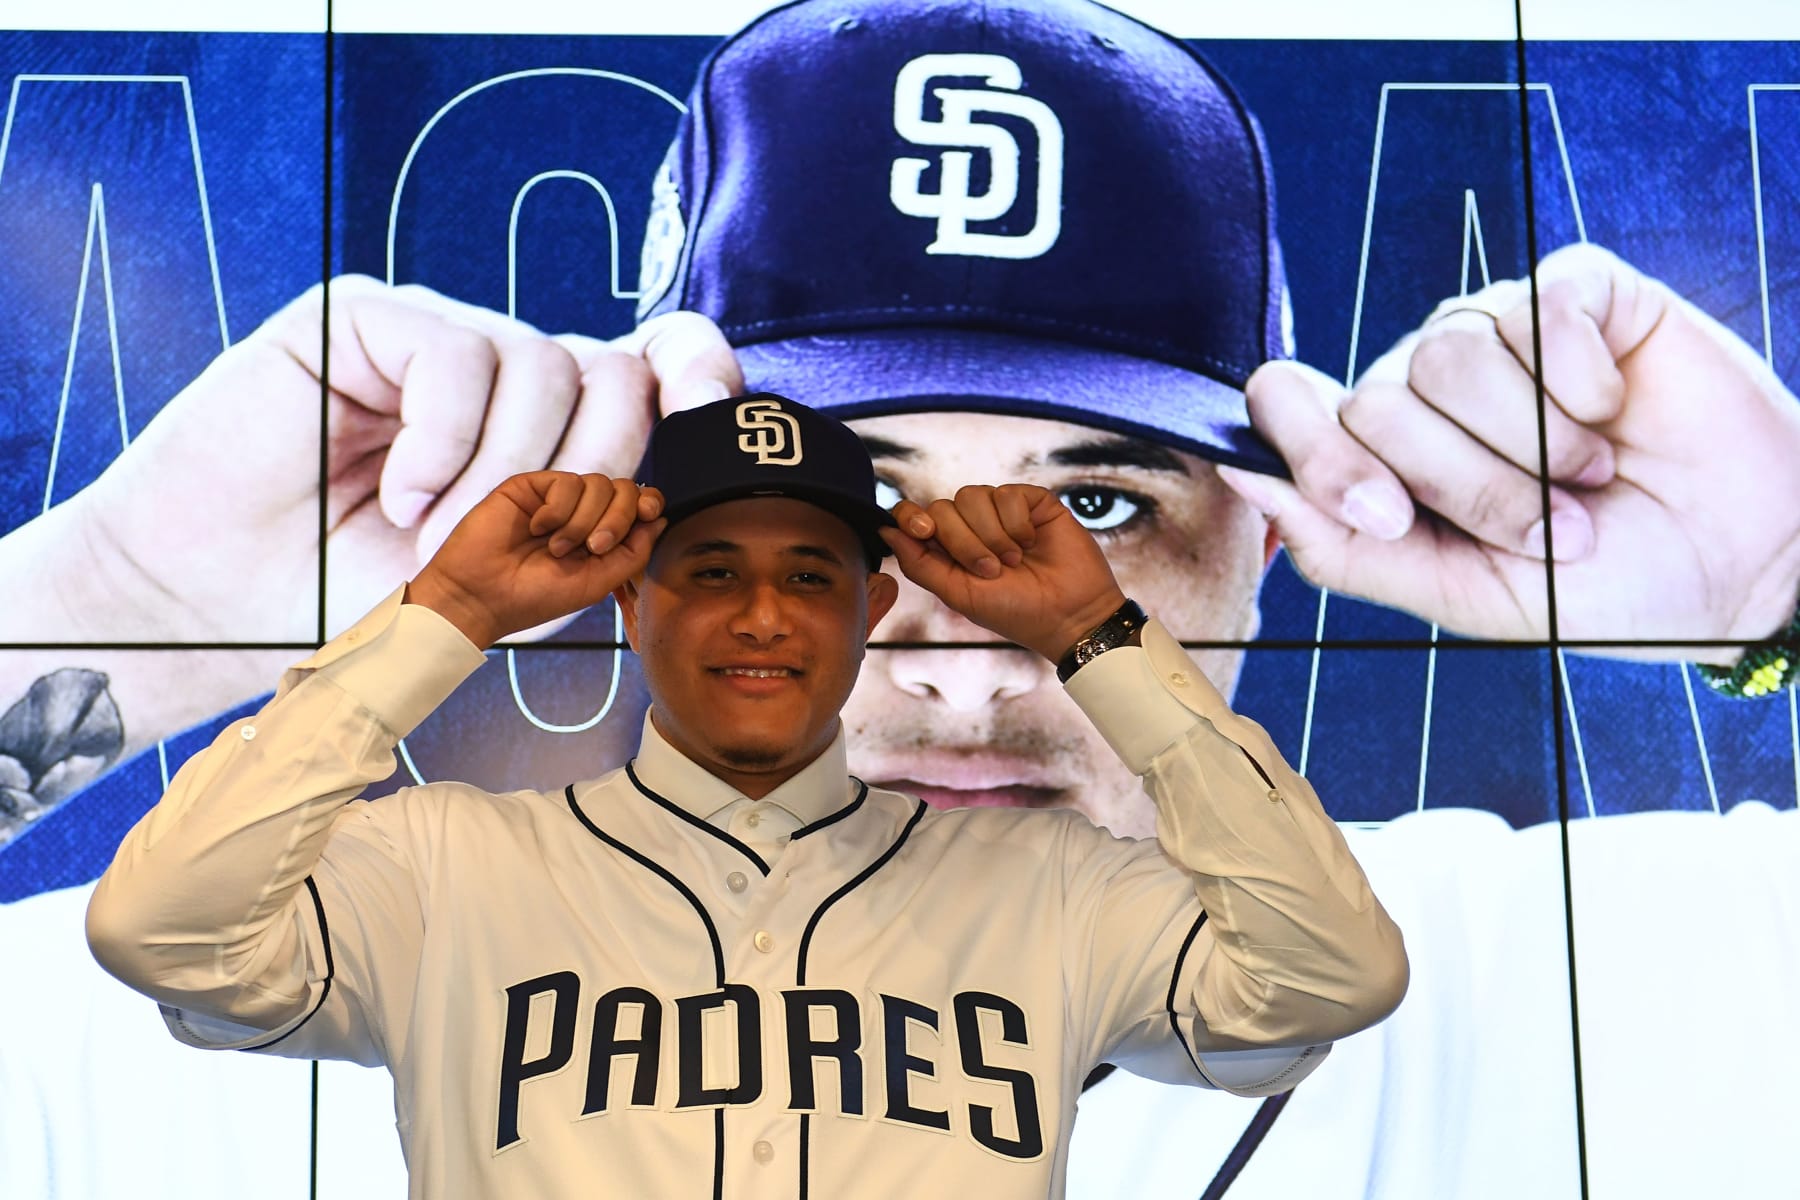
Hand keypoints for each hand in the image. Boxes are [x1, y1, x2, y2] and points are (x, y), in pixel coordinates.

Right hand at [30, 281, 741, 643]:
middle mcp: (506, 372)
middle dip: (594, 466)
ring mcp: (442, 338)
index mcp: (550, 426)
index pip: (650, 366)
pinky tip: (401, 494)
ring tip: (434, 536)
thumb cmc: (361, 589)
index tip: (714, 405)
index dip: (695, 370)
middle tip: (525, 539)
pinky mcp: (370, 318)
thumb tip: (662, 497)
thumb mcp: (499, 585)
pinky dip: (444, 443)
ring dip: (503, 475)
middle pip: (614, 370)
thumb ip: (583, 538)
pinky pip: (455, 355)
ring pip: (544, 364)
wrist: (227, 596)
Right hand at [407, 473, 665, 648]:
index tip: (648, 515)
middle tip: (595, 547)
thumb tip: (660, 518)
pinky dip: (559, 510)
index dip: (649, 503)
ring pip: (599, 484)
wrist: (483, 596)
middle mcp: (583, 513)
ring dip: (584, 521)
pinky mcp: (532, 486)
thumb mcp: (598, 581)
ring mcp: (557, 498)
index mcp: (602, 535)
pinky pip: (567, 483)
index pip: (639, 504)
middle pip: (625, 489)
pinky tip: (538, 528)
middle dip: (619, 517)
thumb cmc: (537, 596)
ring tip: (557, 548)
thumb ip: (634, 552)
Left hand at [879, 484, 1126, 662]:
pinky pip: (1007, 494)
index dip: (911, 516)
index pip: (916, 515)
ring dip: (991, 535)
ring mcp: (1003, 512)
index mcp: (950, 549)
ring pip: (973, 496)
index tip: (923, 530)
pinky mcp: (1032, 501)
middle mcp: (973, 526)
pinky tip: (1031, 542)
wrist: (1068, 615)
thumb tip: (885, 529)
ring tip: (1013, 560)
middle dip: (962, 541)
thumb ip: (919, 562)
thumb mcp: (958, 593)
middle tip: (991, 570)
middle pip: (943, 507)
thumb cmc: (1015, 612)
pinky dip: (1016, 523)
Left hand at [1219, 243, 1799, 660]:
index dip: (1319, 456)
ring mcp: (1498, 330)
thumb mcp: (1463, 595)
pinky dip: (1583, 379)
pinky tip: (1615, 407)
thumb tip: (1247, 484)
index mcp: (1382, 450)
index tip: (1389, 515)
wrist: (1737, 567)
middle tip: (1551, 529)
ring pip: (1448, 354)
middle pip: (1374, 399)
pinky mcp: (1577, 291)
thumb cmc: (1596, 585)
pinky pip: (1540, 309)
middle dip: (1467, 486)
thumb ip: (1348, 549)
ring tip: (1588, 475)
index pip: (1286, 405)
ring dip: (1531, 442)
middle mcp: (1425, 382)